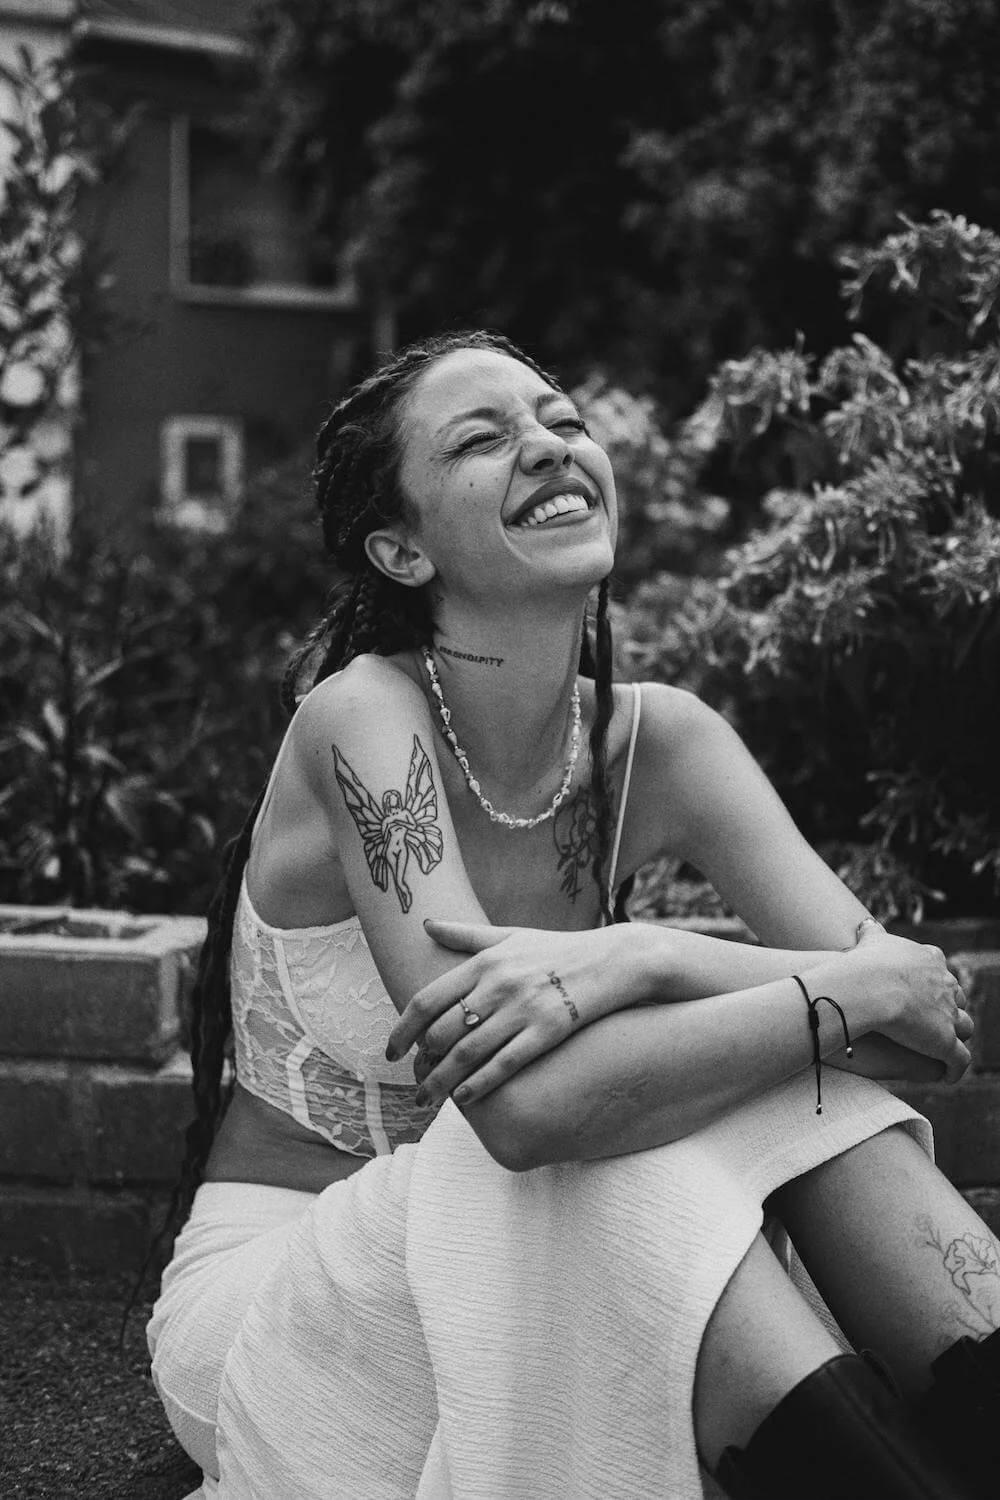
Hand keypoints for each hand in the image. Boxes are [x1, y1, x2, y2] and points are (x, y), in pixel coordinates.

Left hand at [387, 918, 644, 1107]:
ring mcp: (524, 1009)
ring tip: (427, 1098)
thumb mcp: (510, 934)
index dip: (403, 1029)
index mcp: (485, 961)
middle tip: (414, 1080)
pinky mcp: (548, 1031)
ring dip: (442, 1081)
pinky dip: (479, 1085)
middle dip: (422, 1062)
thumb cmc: (557, 948)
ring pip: (468, 1054)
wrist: (612, 960)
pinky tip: (463, 1100)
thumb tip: (425, 925)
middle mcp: (499, 985)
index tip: (391, 1051)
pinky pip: (505, 1065)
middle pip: (443, 1031)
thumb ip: (464, 934)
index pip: (428, 999)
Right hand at [839, 926, 973, 1083]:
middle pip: (956, 998)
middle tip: (931, 1020)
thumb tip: (866, 925)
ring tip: (941, 1047)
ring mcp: (949, 1014)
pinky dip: (954, 1069)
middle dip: (948, 1008)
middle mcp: (946, 986)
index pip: (942, 970)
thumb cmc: (865, 963)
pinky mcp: (945, 1042)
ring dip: (955, 1036)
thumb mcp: (871, 940)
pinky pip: (958, 1060)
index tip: (922, 989)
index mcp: (931, 961)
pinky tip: (946, 1075)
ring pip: (963, 1027)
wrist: (869, 986)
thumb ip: (872, 934)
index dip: (934, 982)